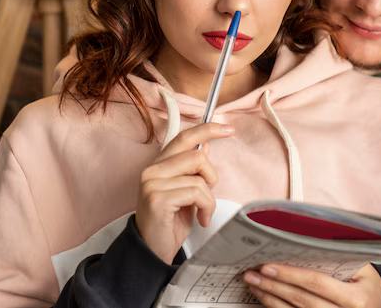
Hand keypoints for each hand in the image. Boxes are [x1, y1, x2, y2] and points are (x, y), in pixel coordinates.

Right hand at [135, 123, 234, 263]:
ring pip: (199, 178)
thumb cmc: (171, 222)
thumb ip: (193, 168)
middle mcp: (152, 170)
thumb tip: (207, 144)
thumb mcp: (187, 191)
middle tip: (207, 195)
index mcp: (159, 164)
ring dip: (208, 198)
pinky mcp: (157, 198)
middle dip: (211, 177)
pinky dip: (206, 207)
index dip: (207, 129)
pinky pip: (196, 193)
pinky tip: (201, 220)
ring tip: (203, 212)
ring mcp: (152, 183)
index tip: (228, 129)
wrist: (153, 251)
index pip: (184, 138)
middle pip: (197, 157)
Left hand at [242, 263, 380, 307]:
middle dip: (274, 286)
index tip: (268, 266)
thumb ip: (336, 258)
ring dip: (271, 299)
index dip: (290, 275)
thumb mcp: (361, 268)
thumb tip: (301, 242)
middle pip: (301, 301)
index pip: (316, 284)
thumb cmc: (369, 283)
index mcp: (355, 299)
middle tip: (252, 274)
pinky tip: (266, 299)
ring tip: (254, 285)